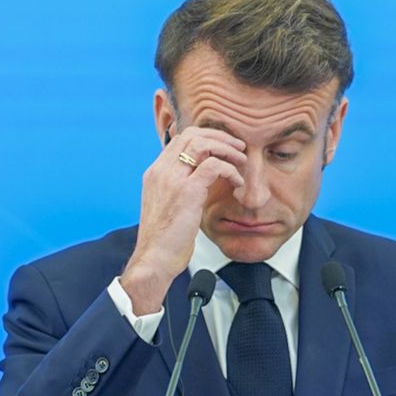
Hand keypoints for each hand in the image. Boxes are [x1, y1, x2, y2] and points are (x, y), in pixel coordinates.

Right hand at [120, 126, 246, 313]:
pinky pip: (214, 166)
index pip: (181, 139)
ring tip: (241, 160)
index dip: (206, 137)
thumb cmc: (163, 240)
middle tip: (238, 147)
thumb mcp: (168, 206)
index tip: (224, 146)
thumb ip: (180, 188)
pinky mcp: (186, 192)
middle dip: (219, 137)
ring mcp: (172, 180)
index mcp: (156, 173)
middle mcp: (161, 171)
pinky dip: (230, 170)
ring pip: (203, 145)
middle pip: (192, 135)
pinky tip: (238, 183)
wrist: (154, 259)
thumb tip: (201, 180)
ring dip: (227, 149)